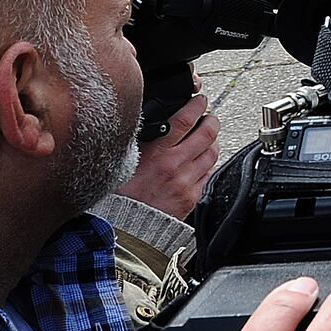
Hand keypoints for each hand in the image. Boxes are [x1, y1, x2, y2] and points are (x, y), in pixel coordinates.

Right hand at [117, 82, 220, 218]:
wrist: (123, 230)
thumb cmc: (118, 197)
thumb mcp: (124, 162)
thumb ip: (142, 142)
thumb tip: (153, 123)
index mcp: (155, 153)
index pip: (184, 119)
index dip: (196, 105)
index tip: (199, 100)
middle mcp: (174, 166)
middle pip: (207, 133)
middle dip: (211, 120)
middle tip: (209, 116)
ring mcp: (186, 182)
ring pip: (212, 152)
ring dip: (213, 141)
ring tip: (208, 137)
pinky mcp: (192, 197)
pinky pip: (209, 174)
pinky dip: (208, 163)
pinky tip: (201, 161)